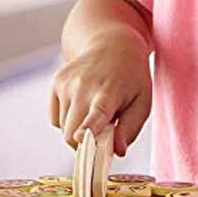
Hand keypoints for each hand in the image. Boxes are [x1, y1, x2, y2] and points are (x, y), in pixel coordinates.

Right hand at [49, 30, 151, 155]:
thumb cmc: (131, 78)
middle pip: (72, 134)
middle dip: (85, 144)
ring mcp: (66, 83)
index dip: (88, 129)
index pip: (97, 113)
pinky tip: (83, 104)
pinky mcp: (55, 83)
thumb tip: (117, 151)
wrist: (112, 44)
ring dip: (78, 129)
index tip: (80, 137)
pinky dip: (67, 120)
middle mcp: (83, 86)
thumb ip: (130, 129)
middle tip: (103, 133)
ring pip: (63, 128)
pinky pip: (55, 118)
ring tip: (95, 111)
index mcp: (109, 91)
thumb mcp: (142, 102)